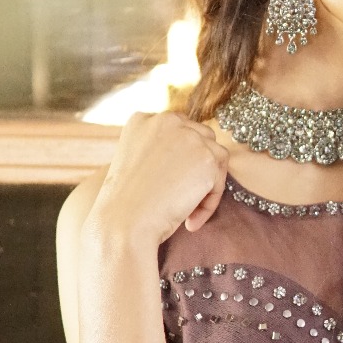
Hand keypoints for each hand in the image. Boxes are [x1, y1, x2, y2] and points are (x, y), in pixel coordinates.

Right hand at [88, 111, 230, 246]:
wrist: (123, 222)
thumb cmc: (125, 205)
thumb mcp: (135, 166)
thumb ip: (160, 154)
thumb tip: (191, 162)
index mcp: (143, 119)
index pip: (178, 132)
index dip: (181, 160)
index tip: (172, 186)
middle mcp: (167, 120)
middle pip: (202, 139)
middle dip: (198, 170)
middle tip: (183, 200)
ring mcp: (189, 136)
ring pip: (215, 158)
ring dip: (206, 186)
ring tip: (187, 213)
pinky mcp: (207, 156)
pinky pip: (219, 181)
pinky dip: (209, 203)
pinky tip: (189, 222)